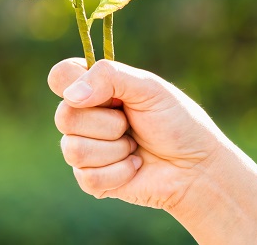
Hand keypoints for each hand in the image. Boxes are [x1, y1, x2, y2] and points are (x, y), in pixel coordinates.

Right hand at [48, 58, 225, 210]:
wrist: (197, 168)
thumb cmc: (177, 123)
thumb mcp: (148, 88)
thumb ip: (108, 77)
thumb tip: (71, 96)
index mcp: (95, 87)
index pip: (60, 77)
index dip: (73, 85)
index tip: (106, 96)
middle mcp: (85, 115)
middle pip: (64, 117)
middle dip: (108, 124)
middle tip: (131, 124)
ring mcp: (86, 147)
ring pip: (72, 150)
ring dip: (115, 150)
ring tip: (135, 147)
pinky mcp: (92, 179)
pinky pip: (87, 177)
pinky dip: (119, 173)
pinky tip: (135, 167)